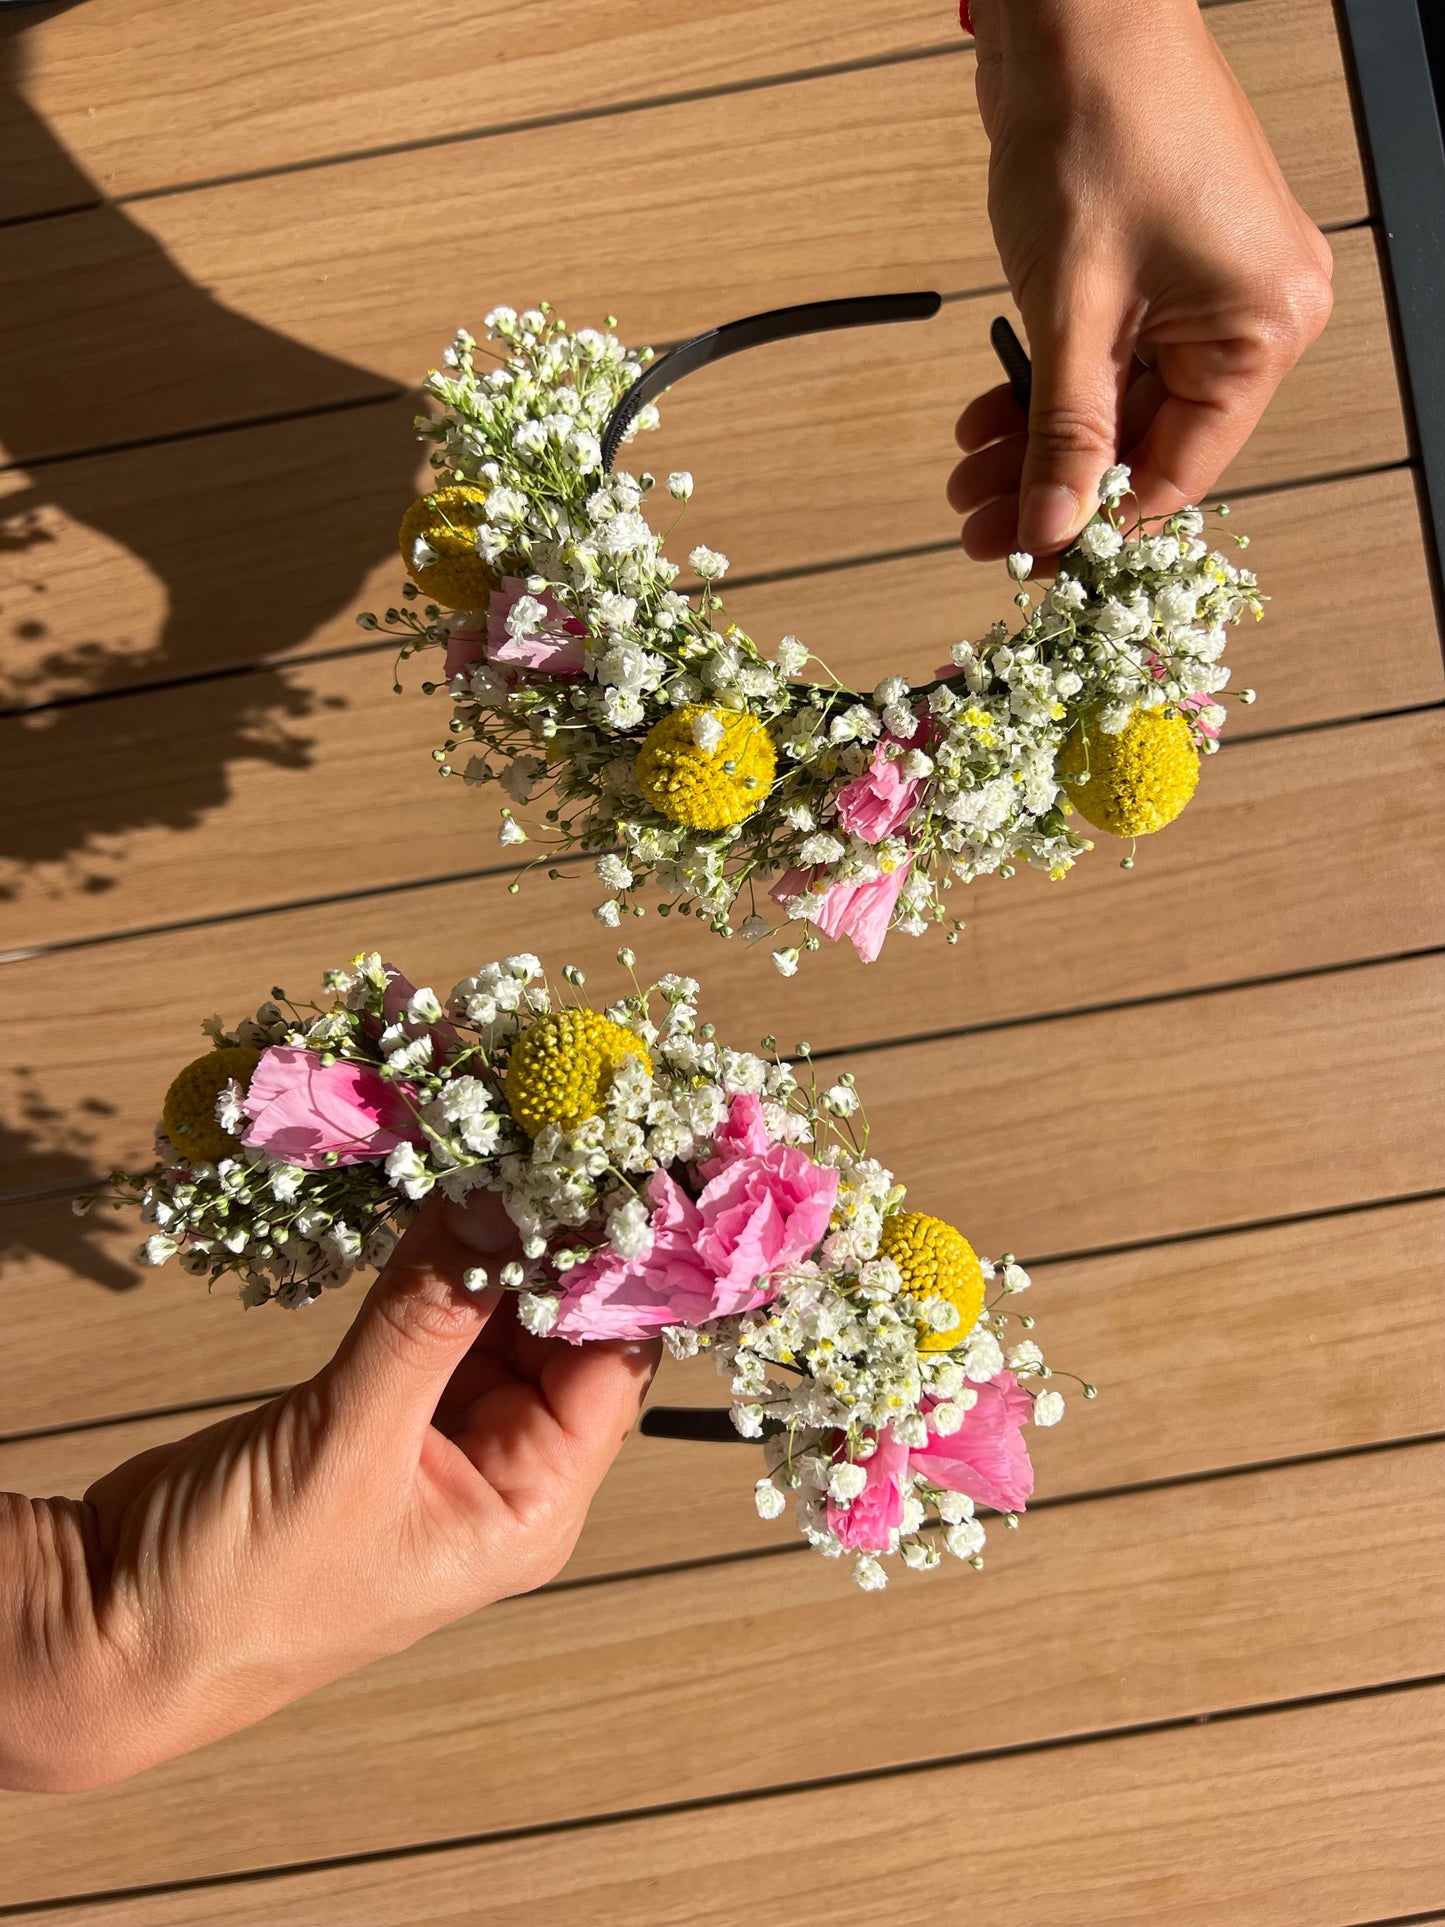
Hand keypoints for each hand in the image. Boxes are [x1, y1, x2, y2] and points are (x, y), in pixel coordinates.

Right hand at [0, 1194, 658, 1790]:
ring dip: (494, 1236)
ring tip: (500, 1137)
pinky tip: (442, 1192)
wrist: (109, 1631)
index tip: (606, 1163)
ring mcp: (441, 1438)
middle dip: (554, 1234)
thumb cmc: (238, 1589)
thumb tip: (498, 1202)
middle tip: (548, 1128)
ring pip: (498, 1312)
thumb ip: (426, 1316)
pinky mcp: (380, 1406)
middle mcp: (503, 1471)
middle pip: (564, 1329)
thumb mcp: (347, 1444)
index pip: (613, 1364)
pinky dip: (436, 1258)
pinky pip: (432, 1315)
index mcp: (529, 1507)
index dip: (616, 1264)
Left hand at [949, 0, 1334, 558]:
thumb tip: (1051, 529)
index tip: (1031, 564)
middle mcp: (1250, 313)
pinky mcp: (1157, 266)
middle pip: (1146, 443)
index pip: (1180, 471)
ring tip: (967, 481)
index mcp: (1262, 328)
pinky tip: (988, 421)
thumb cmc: (1097, 124)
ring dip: (1039, 445)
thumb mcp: (1071, 310)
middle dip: (1053, 486)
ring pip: (1116, 406)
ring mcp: (1205, 288)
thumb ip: (1063, 434)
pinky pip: (1105, 358)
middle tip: (977, 527)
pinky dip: (1047, 390)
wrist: (1073, 12)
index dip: (1099, 527)